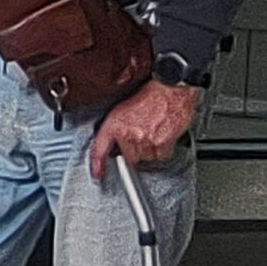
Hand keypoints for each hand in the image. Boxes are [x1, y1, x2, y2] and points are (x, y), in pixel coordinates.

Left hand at [87, 78, 202, 180]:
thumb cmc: (148, 96)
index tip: (97, 175)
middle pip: (129, 158)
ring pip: (146, 159)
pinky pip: (161, 157)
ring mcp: (145, 141)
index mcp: (115, 124)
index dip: (97, 165)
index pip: (99, 149)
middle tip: (141, 137)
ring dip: (149, 150)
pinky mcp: (162, 144)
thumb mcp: (122, 109)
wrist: (170, 90)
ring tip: (153, 133)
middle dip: (135, 151)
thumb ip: (115, 130)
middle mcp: (128, 134)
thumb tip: (113, 148)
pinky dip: (163, 150)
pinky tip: (162, 135)